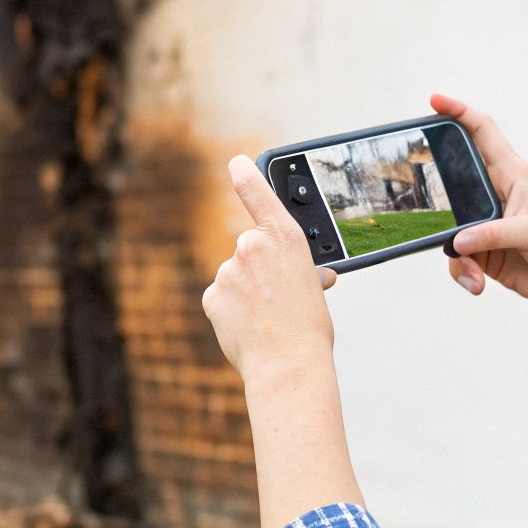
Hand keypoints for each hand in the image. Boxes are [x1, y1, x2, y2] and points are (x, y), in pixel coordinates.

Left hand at [201, 155, 337, 383]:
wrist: (288, 364)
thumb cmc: (309, 329)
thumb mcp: (314, 290)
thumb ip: (302, 273)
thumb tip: (311, 278)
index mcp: (285, 238)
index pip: (260, 195)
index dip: (247, 175)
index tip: (236, 163)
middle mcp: (252, 245)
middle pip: (250, 251)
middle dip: (259, 270)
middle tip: (277, 299)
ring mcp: (228, 270)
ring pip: (235, 277)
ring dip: (246, 294)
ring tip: (266, 320)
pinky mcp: (212, 294)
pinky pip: (222, 298)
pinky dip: (232, 311)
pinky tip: (248, 327)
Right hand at [432, 93, 527, 314]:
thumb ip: (494, 233)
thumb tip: (458, 241)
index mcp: (513, 175)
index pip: (483, 132)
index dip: (459, 112)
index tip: (435, 101)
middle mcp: (494, 194)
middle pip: (452, 179)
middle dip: (434, 189)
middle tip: (419, 197)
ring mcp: (485, 223)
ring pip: (449, 227)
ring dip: (456, 253)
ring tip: (473, 273)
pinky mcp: (482, 250)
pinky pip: (457, 257)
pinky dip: (462, 272)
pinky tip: (477, 283)